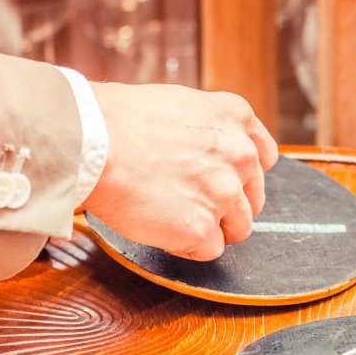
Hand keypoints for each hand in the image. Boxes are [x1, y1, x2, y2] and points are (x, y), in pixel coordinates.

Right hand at [83, 83, 277, 260]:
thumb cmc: (117, 120)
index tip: (229, 181)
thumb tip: (202, 150)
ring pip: (239, 228)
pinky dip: (188, 246)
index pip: (263, 156)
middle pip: (253, 198)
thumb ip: (206, 128)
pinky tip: (164, 231)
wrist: (92, 141)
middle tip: (191, 203)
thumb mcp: (179, 103)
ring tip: (176, 218)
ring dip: (213, 229)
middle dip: (228, 205)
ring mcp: (224, 195)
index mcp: (235, 118)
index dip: (244, 175)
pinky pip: (209, 250)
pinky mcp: (203, 228)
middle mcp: (240, 156)